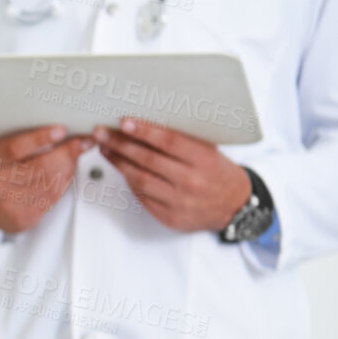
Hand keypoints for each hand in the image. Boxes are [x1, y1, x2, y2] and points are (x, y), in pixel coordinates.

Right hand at [0, 124, 94, 235]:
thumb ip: (16, 139)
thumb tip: (56, 128)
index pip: (15, 148)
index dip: (41, 138)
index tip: (61, 130)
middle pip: (41, 168)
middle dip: (67, 153)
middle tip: (81, 142)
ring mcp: (10, 205)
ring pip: (52, 184)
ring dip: (69, 167)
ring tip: (74, 155)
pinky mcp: (23, 219)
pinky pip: (52, 199)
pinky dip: (63, 183)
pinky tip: (65, 173)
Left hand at [91, 117, 250, 231]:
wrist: (235, 206)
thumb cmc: (218, 173)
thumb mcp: (208, 150)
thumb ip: (183, 139)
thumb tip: (146, 123)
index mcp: (204, 160)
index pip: (169, 142)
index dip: (145, 131)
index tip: (124, 122)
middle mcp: (191, 182)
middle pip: (148, 160)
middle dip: (121, 144)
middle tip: (102, 133)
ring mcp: (179, 202)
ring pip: (139, 180)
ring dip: (118, 162)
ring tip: (105, 148)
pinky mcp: (169, 217)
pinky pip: (141, 196)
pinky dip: (128, 181)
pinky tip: (120, 168)